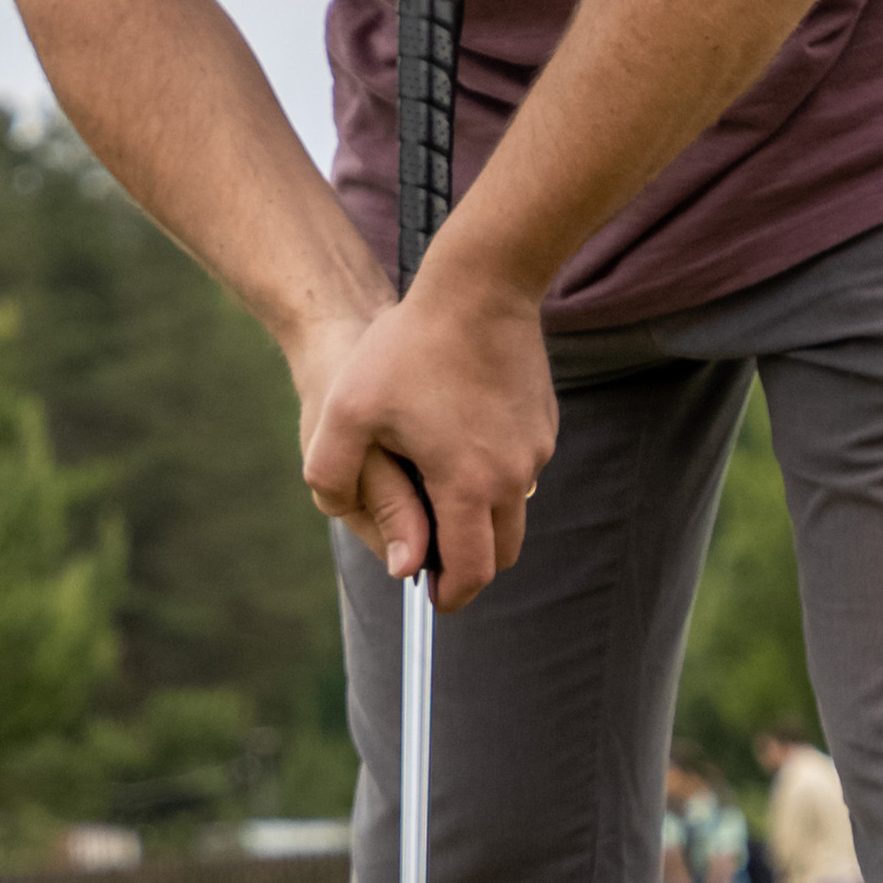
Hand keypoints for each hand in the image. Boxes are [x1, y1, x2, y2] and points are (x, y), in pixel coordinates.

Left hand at [297, 255, 556, 608]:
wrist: (482, 284)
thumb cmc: (407, 346)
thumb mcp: (347, 410)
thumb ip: (338, 482)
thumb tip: (385, 552)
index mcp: (469, 485)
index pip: (471, 572)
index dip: (449, 596)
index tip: (428, 598)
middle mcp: (514, 476)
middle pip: (501, 552)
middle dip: (467, 564)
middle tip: (429, 554)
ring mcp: (536, 449)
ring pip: (513, 510)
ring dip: (480, 516)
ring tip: (432, 484)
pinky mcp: (544, 422)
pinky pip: (521, 469)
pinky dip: (493, 474)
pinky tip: (455, 437)